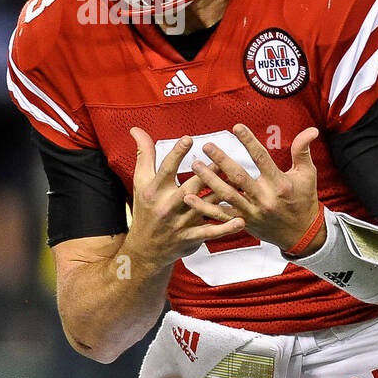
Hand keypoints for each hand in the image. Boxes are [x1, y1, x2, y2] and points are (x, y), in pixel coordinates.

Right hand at [126, 128, 245, 267]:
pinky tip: (242, 221)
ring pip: (205, 207)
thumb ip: (144, 155)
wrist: (145, 248)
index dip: (176, 154)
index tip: (189, 138)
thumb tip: (136, 128)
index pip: (166, 170)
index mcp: (155, 190)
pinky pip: (211, 232)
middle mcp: (168, 206)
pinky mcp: (191, 237)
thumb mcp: (141, 182)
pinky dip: (226, 228)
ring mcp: (180, 223)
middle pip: (190, 187)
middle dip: (207, 174)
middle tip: (224, 159)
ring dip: (223, 196)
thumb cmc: (146, 208)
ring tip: (241, 183)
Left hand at [182, 124, 323, 253]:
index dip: (248, 142)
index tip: (236, 127)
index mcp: (280, 184)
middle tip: (207, 145)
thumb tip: (311, 130)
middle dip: (222, 160)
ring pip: (227, 195)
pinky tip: (190, 197)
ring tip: (196, 165)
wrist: (302, 234)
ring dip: (209, 180)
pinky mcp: (244, 223)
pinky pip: (221, 215)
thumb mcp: (308, 174)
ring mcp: (253, 212)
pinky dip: (204, 208)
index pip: (262, 158)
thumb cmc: (304, 200)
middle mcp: (265, 198)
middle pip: (239, 177)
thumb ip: (303, 151)